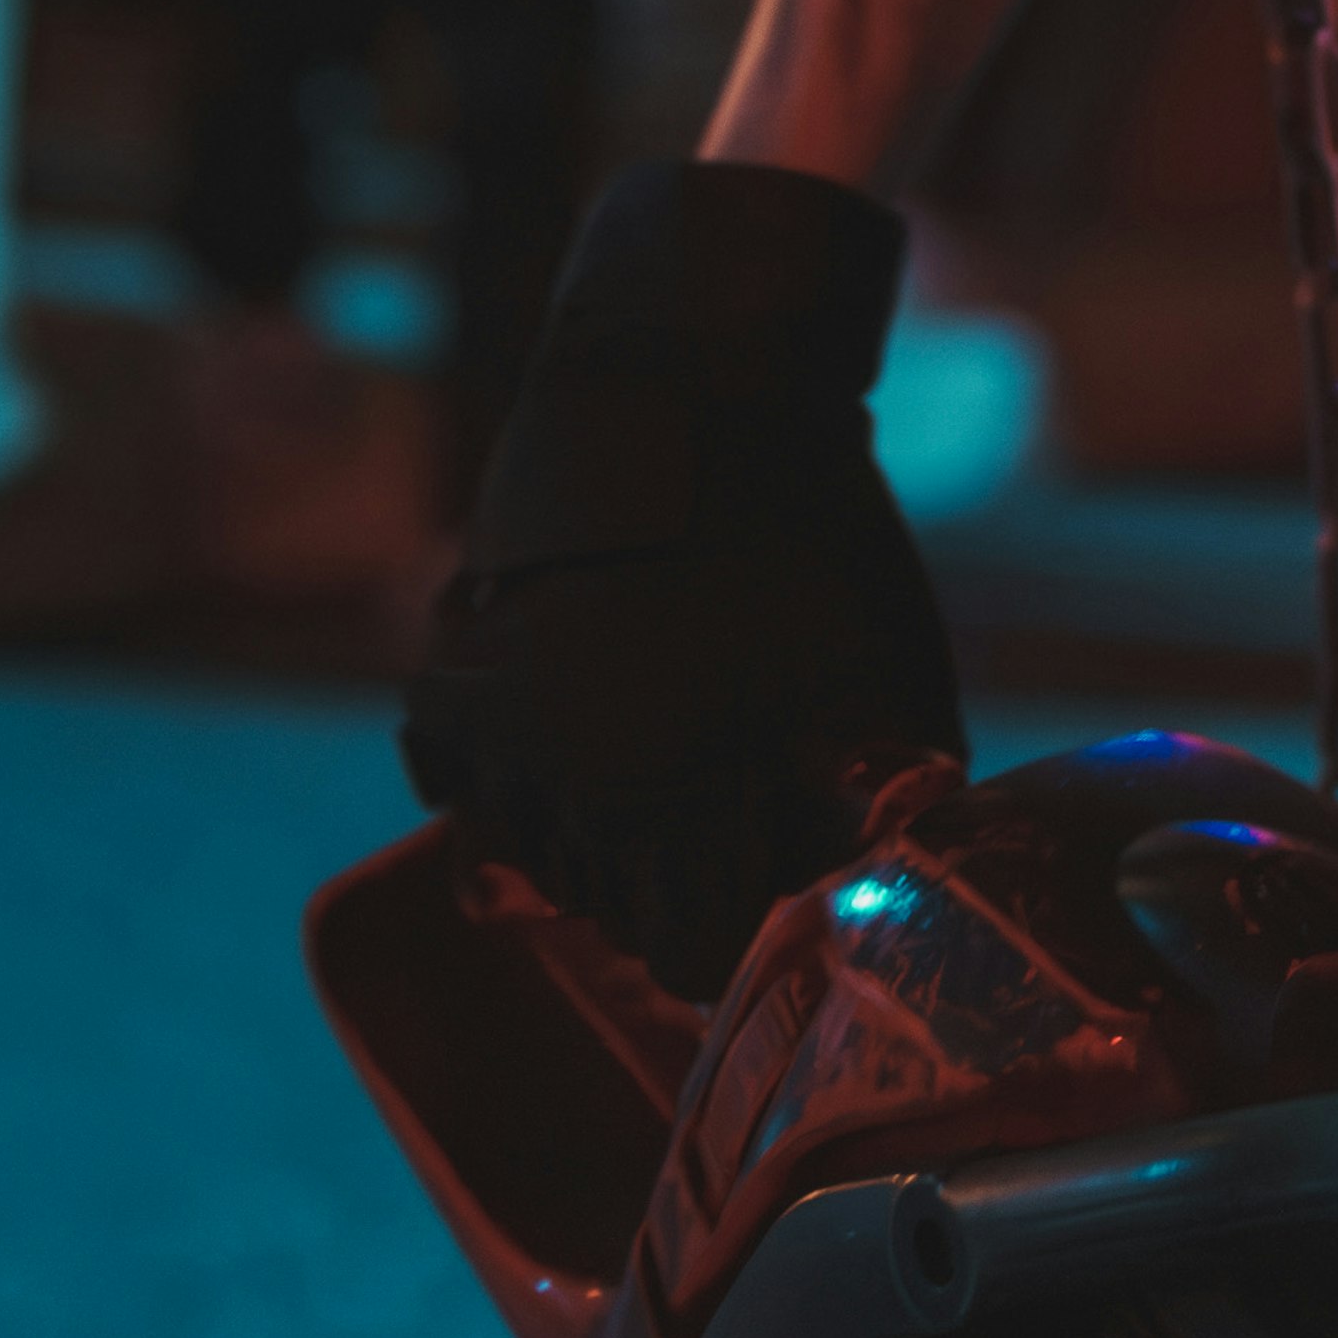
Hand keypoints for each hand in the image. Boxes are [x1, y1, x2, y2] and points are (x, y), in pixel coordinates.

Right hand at [402, 159, 963, 1001]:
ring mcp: (499, 733)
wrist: (697, 383)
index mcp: (676, 799)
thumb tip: (882, 901)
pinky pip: (461, 786)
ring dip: (594, 827)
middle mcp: (568, 787)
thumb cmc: (812, 534)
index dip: (738, 922)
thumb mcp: (885, 671)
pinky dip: (509, 774)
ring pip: (534, 856)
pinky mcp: (447, 676)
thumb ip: (889, 805)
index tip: (760, 871)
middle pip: (611, 911)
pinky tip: (571, 719)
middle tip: (724, 791)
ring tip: (661, 737)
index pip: (688, 953)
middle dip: (672, 876)